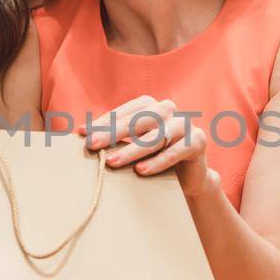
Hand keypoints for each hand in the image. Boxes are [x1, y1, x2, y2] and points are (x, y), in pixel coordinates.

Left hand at [80, 95, 218, 199]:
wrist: (189, 175)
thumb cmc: (154, 156)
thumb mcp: (134, 143)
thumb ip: (114, 136)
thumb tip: (81, 132)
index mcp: (151, 105)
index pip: (124, 112)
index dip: (102, 122)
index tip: (82, 134)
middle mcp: (168, 109)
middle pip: (137, 121)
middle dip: (112, 134)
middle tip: (92, 146)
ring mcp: (184, 124)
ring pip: (154, 137)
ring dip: (131, 151)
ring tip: (111, 162)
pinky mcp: (197, 142)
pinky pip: (175, 152)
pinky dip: (157, 162)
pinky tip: (140, 171)